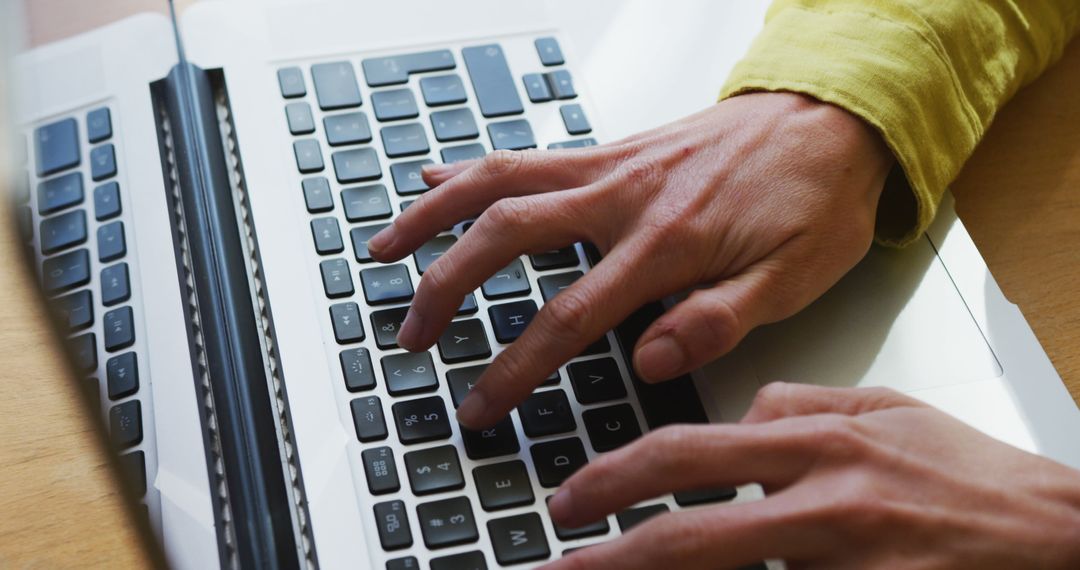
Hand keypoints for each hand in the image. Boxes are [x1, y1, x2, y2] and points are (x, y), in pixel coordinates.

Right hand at [368, 92, 892, 428]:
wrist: (832, 117)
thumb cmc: (818, 198)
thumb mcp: (796, 276)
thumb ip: (718, 319)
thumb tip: (649, 361)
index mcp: (666, 241)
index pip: (568, 316)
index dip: (515, 367)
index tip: (482, 403)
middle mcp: (623, 196)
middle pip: (506, 236)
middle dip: (446, 288)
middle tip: (411, 333)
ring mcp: (610, 165)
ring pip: (499, 181)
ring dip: (434, 215)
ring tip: (386, 246)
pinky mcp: (611, 151)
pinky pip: (526, 155)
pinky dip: (473, 169)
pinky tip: (437, 179)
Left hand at [543, 383, 1079, 569]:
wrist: (1056, 535)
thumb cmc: (969, 476)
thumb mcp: (882, 410)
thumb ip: (801, 403)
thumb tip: (739, 409)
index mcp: (817, 442)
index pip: (690, 453)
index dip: (616, 477)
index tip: (571, 498)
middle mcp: (824, 502)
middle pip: (691, 533)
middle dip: (610, 556)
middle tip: (557, 565)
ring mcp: (847, 561)